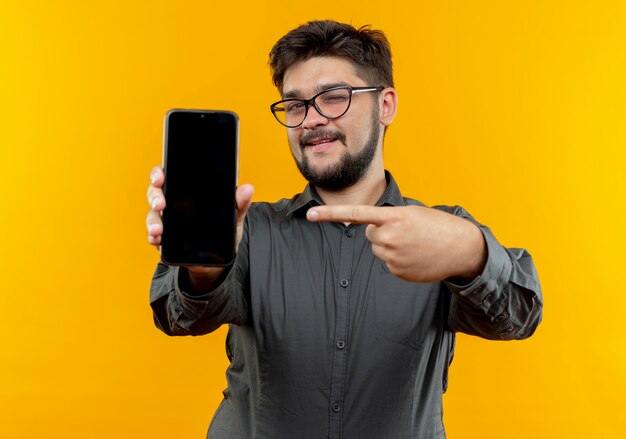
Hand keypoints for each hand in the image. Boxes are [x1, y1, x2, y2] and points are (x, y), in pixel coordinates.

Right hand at [146, 165, 253, 287]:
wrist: (217, 262)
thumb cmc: (222, 234)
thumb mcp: (233, 218)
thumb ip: (239, 204)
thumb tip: (248, 189)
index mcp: (189, 192)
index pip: (171, 174)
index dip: (161, 172)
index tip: (160, 177)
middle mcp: (175, 203)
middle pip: (156, 192)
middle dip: (154, 195)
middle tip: (160, 204)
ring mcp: (168, 220)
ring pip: (153, 214)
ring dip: (153, 220)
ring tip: (158, 229)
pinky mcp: (165, 238)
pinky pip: (154, 235)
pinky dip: (153, 237)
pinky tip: (157, 239)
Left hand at [306, 204, 485, 282]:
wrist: (461, 248)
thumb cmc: (437, 226)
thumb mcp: (413, 214)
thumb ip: (389, 219)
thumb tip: (373, 235)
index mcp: (393, 216)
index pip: (355, 213)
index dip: (330, 214)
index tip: (310, 214)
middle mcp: (389, 236)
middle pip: (369, 234)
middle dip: (383, 232)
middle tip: (406, 233)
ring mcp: (393, 257)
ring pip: (378, 249)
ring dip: (390, 246)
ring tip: (414, 245)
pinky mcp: (397, 272)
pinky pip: (388, 263)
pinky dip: (399, 260)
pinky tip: (416, 257)